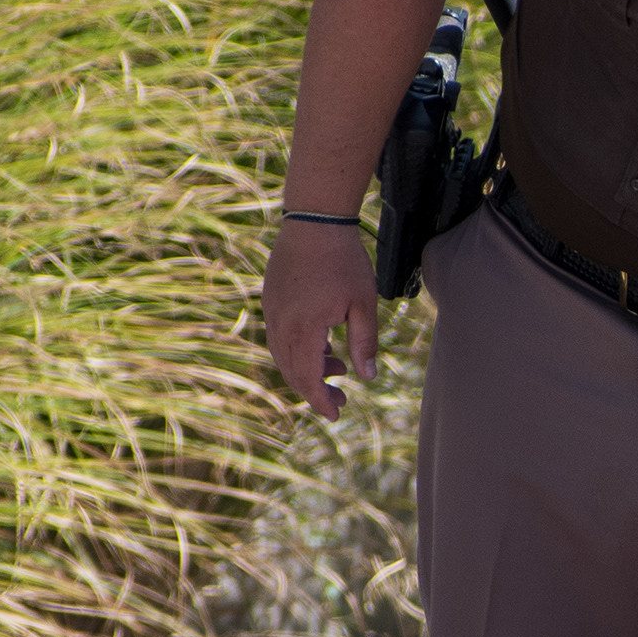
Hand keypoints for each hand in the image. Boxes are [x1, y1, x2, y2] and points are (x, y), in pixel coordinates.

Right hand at [261, 221, 379, 420]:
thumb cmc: (344, 260)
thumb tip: (367, 378)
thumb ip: (365, 342)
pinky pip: (280, 337)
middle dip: (315, 391)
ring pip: (283, 356)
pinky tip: (322, 346)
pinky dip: (299, 351)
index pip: (307, 379)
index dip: (321, 402)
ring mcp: (272, 311)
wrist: (314, 220)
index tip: (336, 416)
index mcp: (303, 328)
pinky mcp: (271, 300)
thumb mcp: (364, 303)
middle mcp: (281, 324)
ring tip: (338, 368)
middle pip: (292, 372)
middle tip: (342, 399)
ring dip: (308, 369)